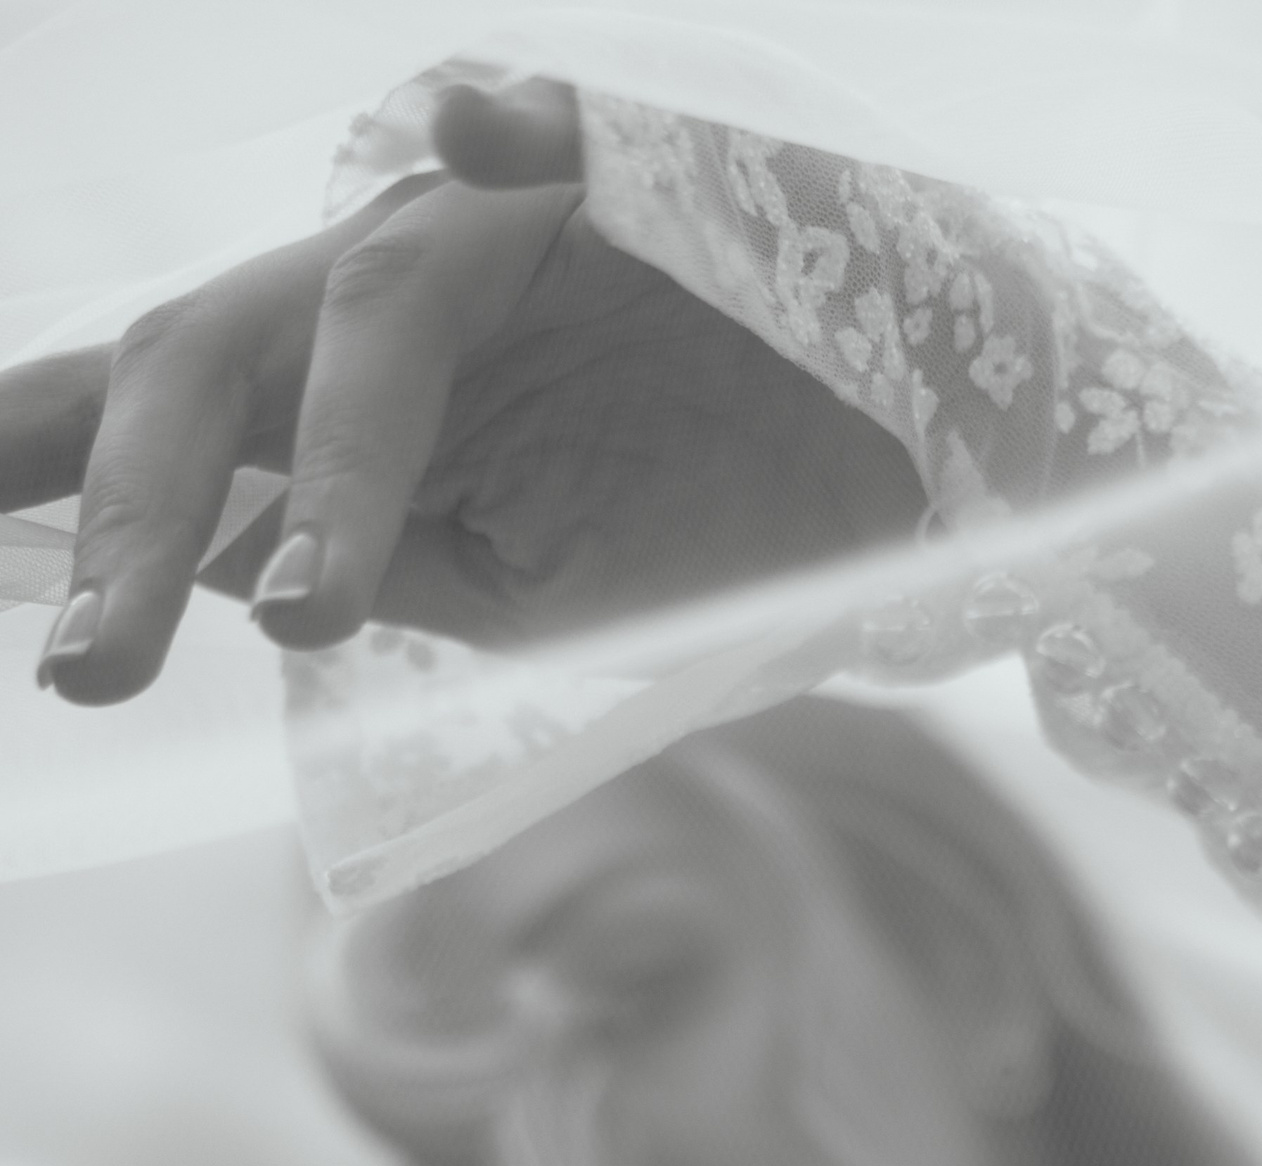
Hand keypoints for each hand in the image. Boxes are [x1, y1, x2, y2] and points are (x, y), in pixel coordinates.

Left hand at [0, 79, 924, 703]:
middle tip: (85, 675)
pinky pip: (570, 136)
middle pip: (208, 353)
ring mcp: (509, 220)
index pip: (150, 406)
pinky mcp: (644, 176)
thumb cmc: (709, 528)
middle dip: (126, 516)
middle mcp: (390, 279)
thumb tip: (190, 557)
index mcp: (339, 383)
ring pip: (369, 301)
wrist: (911, 474)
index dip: (29, 457)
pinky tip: (486, 134)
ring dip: (333, 458)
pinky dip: (521, 133)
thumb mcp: (508, 593)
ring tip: (308, 601)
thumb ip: (350, 559)